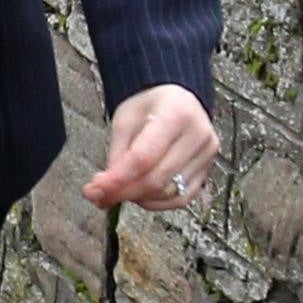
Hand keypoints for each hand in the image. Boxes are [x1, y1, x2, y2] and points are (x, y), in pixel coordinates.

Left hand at [83, 83, 217, 210]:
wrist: (177, 101)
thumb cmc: (149, 107)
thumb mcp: (124, 119)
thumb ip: (117, 153)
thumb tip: (105, 188)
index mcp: (175, 114)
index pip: (143, 157)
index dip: (118, 179)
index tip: (94, 191)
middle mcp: (197, 135)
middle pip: (157, 177)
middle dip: (125, 191)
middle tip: (100, 196)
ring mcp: (207, 155)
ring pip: (170, 192)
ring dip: (140, 198)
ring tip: (118, 193)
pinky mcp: (208, 170)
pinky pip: (183, 197)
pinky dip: (158, 202)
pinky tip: (141, 197)